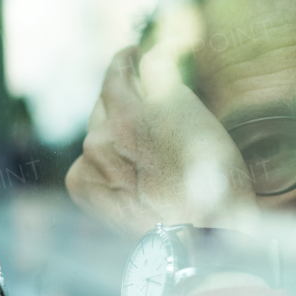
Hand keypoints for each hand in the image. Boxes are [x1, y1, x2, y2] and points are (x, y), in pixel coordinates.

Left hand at [64, 45, 259, 238]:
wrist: (197, 240)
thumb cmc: (214, 184)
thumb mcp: (205, 123)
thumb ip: (170, 90)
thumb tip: (153, 63)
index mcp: (146, 105)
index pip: (130, 66)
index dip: (131, 58)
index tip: (134, 55)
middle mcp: (111, 126)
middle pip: (108, 94)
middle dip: (121, 92)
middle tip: (135, 97)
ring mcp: (92, 155)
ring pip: (97, 129)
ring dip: (113, 132)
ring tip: (137, 152)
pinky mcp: (80, 181)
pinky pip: (86, 162)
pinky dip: (100, 166)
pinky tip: (123, 179)